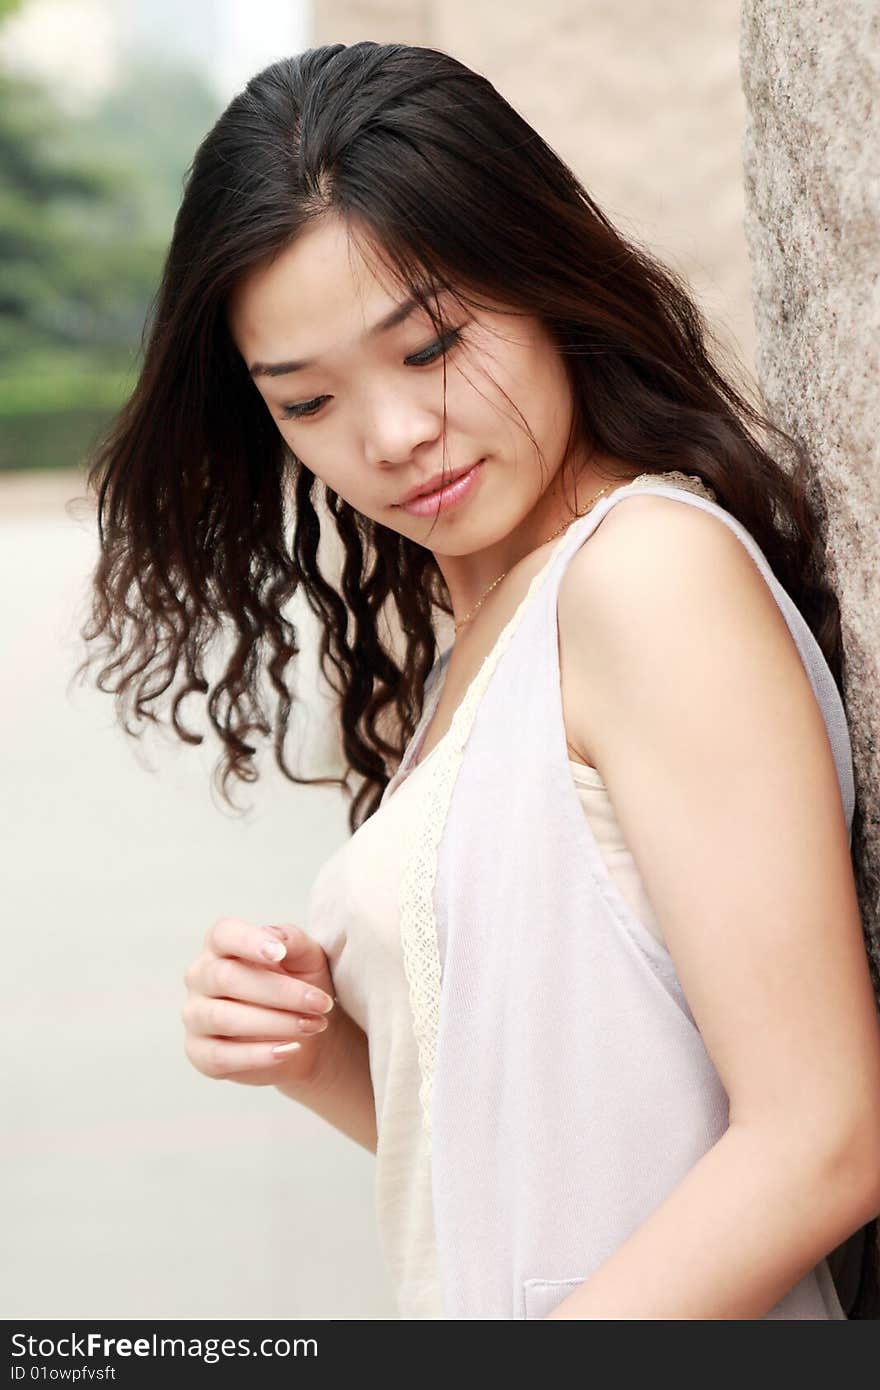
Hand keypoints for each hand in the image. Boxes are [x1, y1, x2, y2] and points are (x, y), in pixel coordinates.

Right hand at [181, 916, 338, 1089]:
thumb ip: (293, 941)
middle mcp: (200, 977)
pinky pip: (221, 1056)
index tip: (279, 953)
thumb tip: (277, 940)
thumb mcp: (307, 958)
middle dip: (279, 992)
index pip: (223, 934)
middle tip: (319, 1004)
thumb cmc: (301, 985)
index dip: (248, 942)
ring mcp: (195, 1015)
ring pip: (223, 1018)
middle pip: (226, 978)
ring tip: (310, 1026)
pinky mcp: (200, 1053)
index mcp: (221, 945)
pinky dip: (259, 1055)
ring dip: (274, 1023)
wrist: (307, 1035)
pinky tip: (290, 1049)